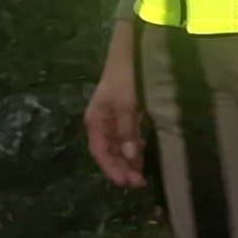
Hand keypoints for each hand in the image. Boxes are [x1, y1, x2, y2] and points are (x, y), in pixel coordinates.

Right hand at [84, 68, 144, 190]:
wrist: (130, 55)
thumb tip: (129, 157)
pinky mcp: (124, 114)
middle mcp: (101, 123)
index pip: (100, 152)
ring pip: (118, 146)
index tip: (125, 182)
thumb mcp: (126, 106)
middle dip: (122, 168)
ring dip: (128, 160)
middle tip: (138, 183)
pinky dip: (133, 148)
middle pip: (109, 152)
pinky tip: (141, 155)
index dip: (112, 169)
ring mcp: (112, 118)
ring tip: (141, 175)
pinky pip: (126, 137)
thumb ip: (127, 132)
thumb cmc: (125, 79)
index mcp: (95, 122)